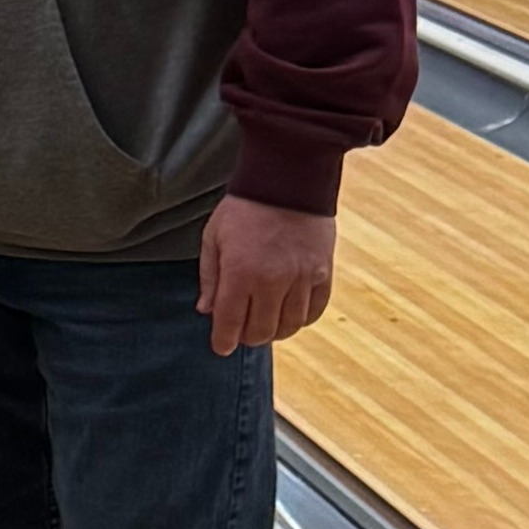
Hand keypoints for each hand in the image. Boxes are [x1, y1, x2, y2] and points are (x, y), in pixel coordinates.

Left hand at [198, 193, 337, 352]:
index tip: (221, 347)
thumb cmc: (243, 209)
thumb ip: (210, 278)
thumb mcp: (214, 238)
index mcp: (240, 273)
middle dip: (248, 337)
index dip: (224, 340)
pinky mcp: (323, 272)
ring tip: (265, 325)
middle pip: (262, 330)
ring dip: (275, 332)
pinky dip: (301, 319)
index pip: (231, 322)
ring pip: (289, 325)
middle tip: (241, 333)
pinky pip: (314, 310)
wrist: (287, 180)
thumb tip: (206, 311)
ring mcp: (302, 278)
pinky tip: (290, 315)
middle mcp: (272, 281)